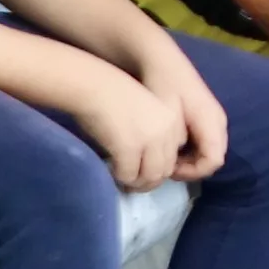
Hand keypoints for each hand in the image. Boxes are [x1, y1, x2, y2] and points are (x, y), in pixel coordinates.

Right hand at [74, 74, 190, 193]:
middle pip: (164, 170)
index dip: (158, 166)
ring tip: (122, 180)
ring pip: (149, 177)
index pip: (173, 155)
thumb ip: (152, 135)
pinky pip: (128, 175)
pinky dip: (120, 178)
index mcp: (174, 121)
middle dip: (148, 181)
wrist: (94, 85)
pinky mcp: (129, 148)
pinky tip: (111, 171)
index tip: (142, 167)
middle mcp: (167, 131)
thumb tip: (146, 164)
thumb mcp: (145, 113)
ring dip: (136, 183)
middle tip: (131, 182)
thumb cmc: (113, 96)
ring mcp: (150, 140)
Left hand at [142, 39, 230, 181]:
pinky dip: (190, 149)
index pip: (213, 160)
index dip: (192, 172)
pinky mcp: (206, 115)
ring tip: (167, 158)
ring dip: (191, 159)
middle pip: (214, 157)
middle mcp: (218, 120)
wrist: (160, 58)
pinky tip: (171, 146)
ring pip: (210, 149)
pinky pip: (205, 141)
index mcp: (211, 120)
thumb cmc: (161, 85)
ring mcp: (214, 117)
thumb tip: (175, 160)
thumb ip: (176, 140)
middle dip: (192, 168)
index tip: (169, 171)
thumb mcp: (166, 114)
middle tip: (166, 167)